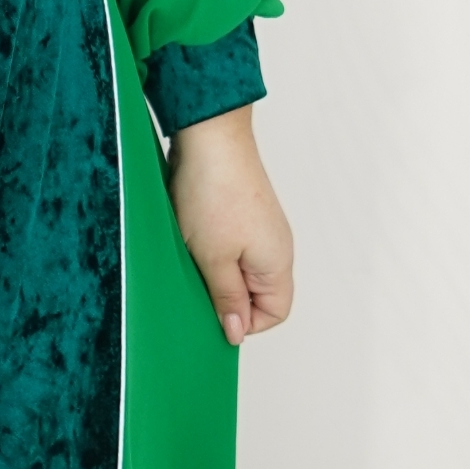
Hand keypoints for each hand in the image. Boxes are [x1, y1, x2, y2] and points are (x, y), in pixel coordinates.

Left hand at [166, 106, 293, 344]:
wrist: (210, 136)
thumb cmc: (213, 193)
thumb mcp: (213, 258)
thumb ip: (227, 299)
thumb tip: (237, 333)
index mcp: (278, 264)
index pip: (274, 314)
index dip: (243, 322)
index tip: (212, 313)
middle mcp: (277, 248)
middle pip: (258, 294)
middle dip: (226, 297)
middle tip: (196, 285)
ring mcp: (261, 230)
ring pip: (241, 270)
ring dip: (215, 272)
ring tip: (192, 258)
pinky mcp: (244, 215)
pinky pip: (233, 248)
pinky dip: (212, 251)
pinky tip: (191, 240)